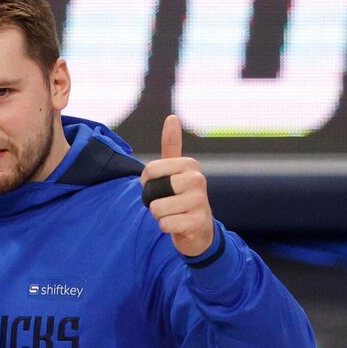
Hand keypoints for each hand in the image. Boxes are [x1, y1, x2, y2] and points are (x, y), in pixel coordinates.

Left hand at [141, 114, 214, 258]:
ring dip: (161, 216)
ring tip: (174, 214)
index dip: (147, 184)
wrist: (199, 230)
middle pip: (153, 191)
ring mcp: (199, 201)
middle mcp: (197, 180)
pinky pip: (166, 224)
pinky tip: (179, 226)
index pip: (150, 171)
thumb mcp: (176, 171)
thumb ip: (172, 146)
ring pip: (158, 209)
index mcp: (189, 165)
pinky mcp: (198, 222)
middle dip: (154, 202)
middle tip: (169, 204)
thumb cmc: (182, 198)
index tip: (160, 189)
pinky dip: (167, 228)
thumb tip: (172, 117)